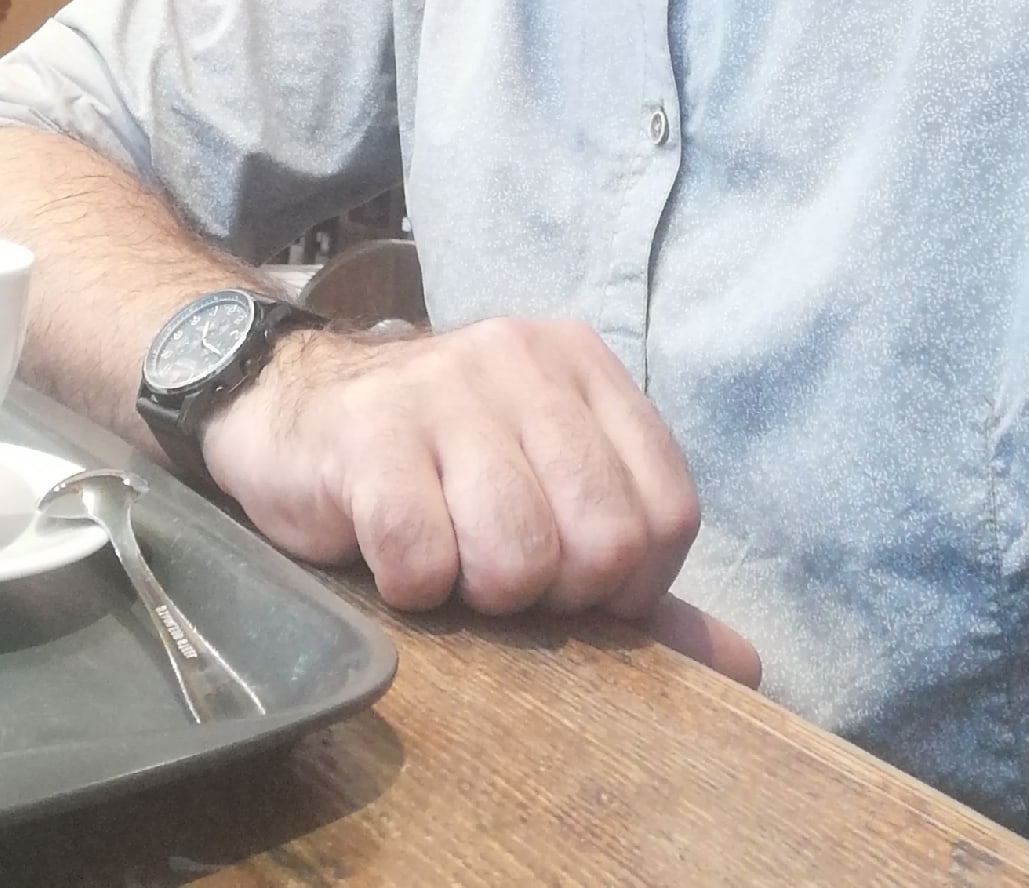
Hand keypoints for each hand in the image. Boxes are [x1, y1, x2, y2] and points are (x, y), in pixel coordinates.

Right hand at [201, 315, 711, 630]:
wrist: (284, 398)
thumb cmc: (429, 461)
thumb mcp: (540, 488)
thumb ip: (635, 571)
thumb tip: (743, 670)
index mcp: (581, 366)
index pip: (668, 511)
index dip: (627, 585)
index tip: (568, 586)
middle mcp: (521, 359)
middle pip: (602, 539)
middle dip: (552, 592)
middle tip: (496, 575)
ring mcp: (442, 387)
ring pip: (517, 552)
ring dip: (478, 593)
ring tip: (445, 563)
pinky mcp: (366, 432)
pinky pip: (422, 557)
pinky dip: (409, 587)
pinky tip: (389, 556)